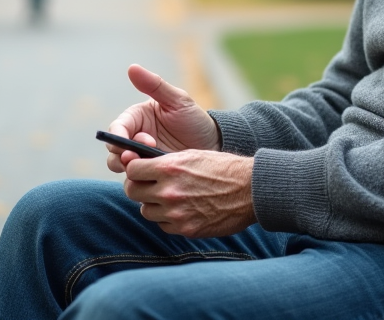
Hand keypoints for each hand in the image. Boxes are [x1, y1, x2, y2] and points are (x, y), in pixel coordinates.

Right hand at [106, 64, 220, 172]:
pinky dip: (142, 180)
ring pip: (121, 168)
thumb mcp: (177, 100)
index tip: (139, 141)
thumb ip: (155, 85)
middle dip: (122, 156)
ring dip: (130, 170)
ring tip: (149, 168)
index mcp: (136, 119)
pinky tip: (158, 178)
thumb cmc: (194, 119)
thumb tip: (132, 67)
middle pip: (113, 152)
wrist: (214, 144)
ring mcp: (141, 159)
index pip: (117, 129)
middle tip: (139, 158)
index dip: (121, 137)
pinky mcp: (149, 175)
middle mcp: (134, 139)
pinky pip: (138, 181)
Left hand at [124, 150, 255, 237]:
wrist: (251, 190)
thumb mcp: (194, 155)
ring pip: (146, 211)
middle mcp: (169, 191)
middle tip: (149, 185)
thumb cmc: (224, 168)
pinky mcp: (185, 229)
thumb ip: (166, 162)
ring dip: (153, 204)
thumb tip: (144, 167)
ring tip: (169, 198)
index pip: (132, 170)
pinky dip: (168, 218)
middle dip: (138, 187)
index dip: (134, 169)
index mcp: (170, 168)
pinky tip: (182, 209)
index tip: (139, 170)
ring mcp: (176, 213)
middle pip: (133, 192)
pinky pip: (163, 225)